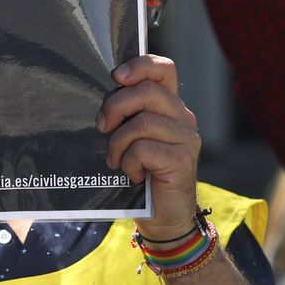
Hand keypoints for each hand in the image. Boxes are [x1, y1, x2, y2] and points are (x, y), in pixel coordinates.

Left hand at [97, 56, 200, 241]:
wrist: (163, 219)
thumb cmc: (142, 177)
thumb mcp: (132, 140)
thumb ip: (127, 117)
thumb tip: (98, 99)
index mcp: (170, 108)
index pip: (164, 69)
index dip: (140, 66)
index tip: (116, 77)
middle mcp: (183, 118)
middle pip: (147, 92)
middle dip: (116, 107)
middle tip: (102, 128)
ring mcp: (186, 139)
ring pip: (144, 122)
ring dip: (119, 142)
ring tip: (116, 160)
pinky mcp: (182, 160)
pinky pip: (144, 149)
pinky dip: (130, 162)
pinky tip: (132, 175)